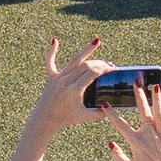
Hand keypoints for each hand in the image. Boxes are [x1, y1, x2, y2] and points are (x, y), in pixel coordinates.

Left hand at [12, 35, 113, 160]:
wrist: (45, 119)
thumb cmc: (66, 119)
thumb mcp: (86, 116)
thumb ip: (102, 112)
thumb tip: (116, 105)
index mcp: (75, 90)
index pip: (93, 73)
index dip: (104, 68)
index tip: (114, 68)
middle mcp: (65, 81)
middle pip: (86, 65)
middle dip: (100, 63)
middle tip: (110, 64)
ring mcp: (57, 78)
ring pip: (74, 61)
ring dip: (86, 51)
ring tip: (96, 41)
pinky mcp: (51, 77)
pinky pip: (50, 62)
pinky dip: (52, 51)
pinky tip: (54, 40)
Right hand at [104, 80, 160, 160]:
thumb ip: (118, 157)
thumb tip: (111, 144)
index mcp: (136, 142)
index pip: (120, 124)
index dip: (111, 113)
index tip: (105, 103)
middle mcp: (149, 136)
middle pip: (143, 112)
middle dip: (138, 96)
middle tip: (136, 82)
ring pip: (159, 114)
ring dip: (157, 99)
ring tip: (156, 86)